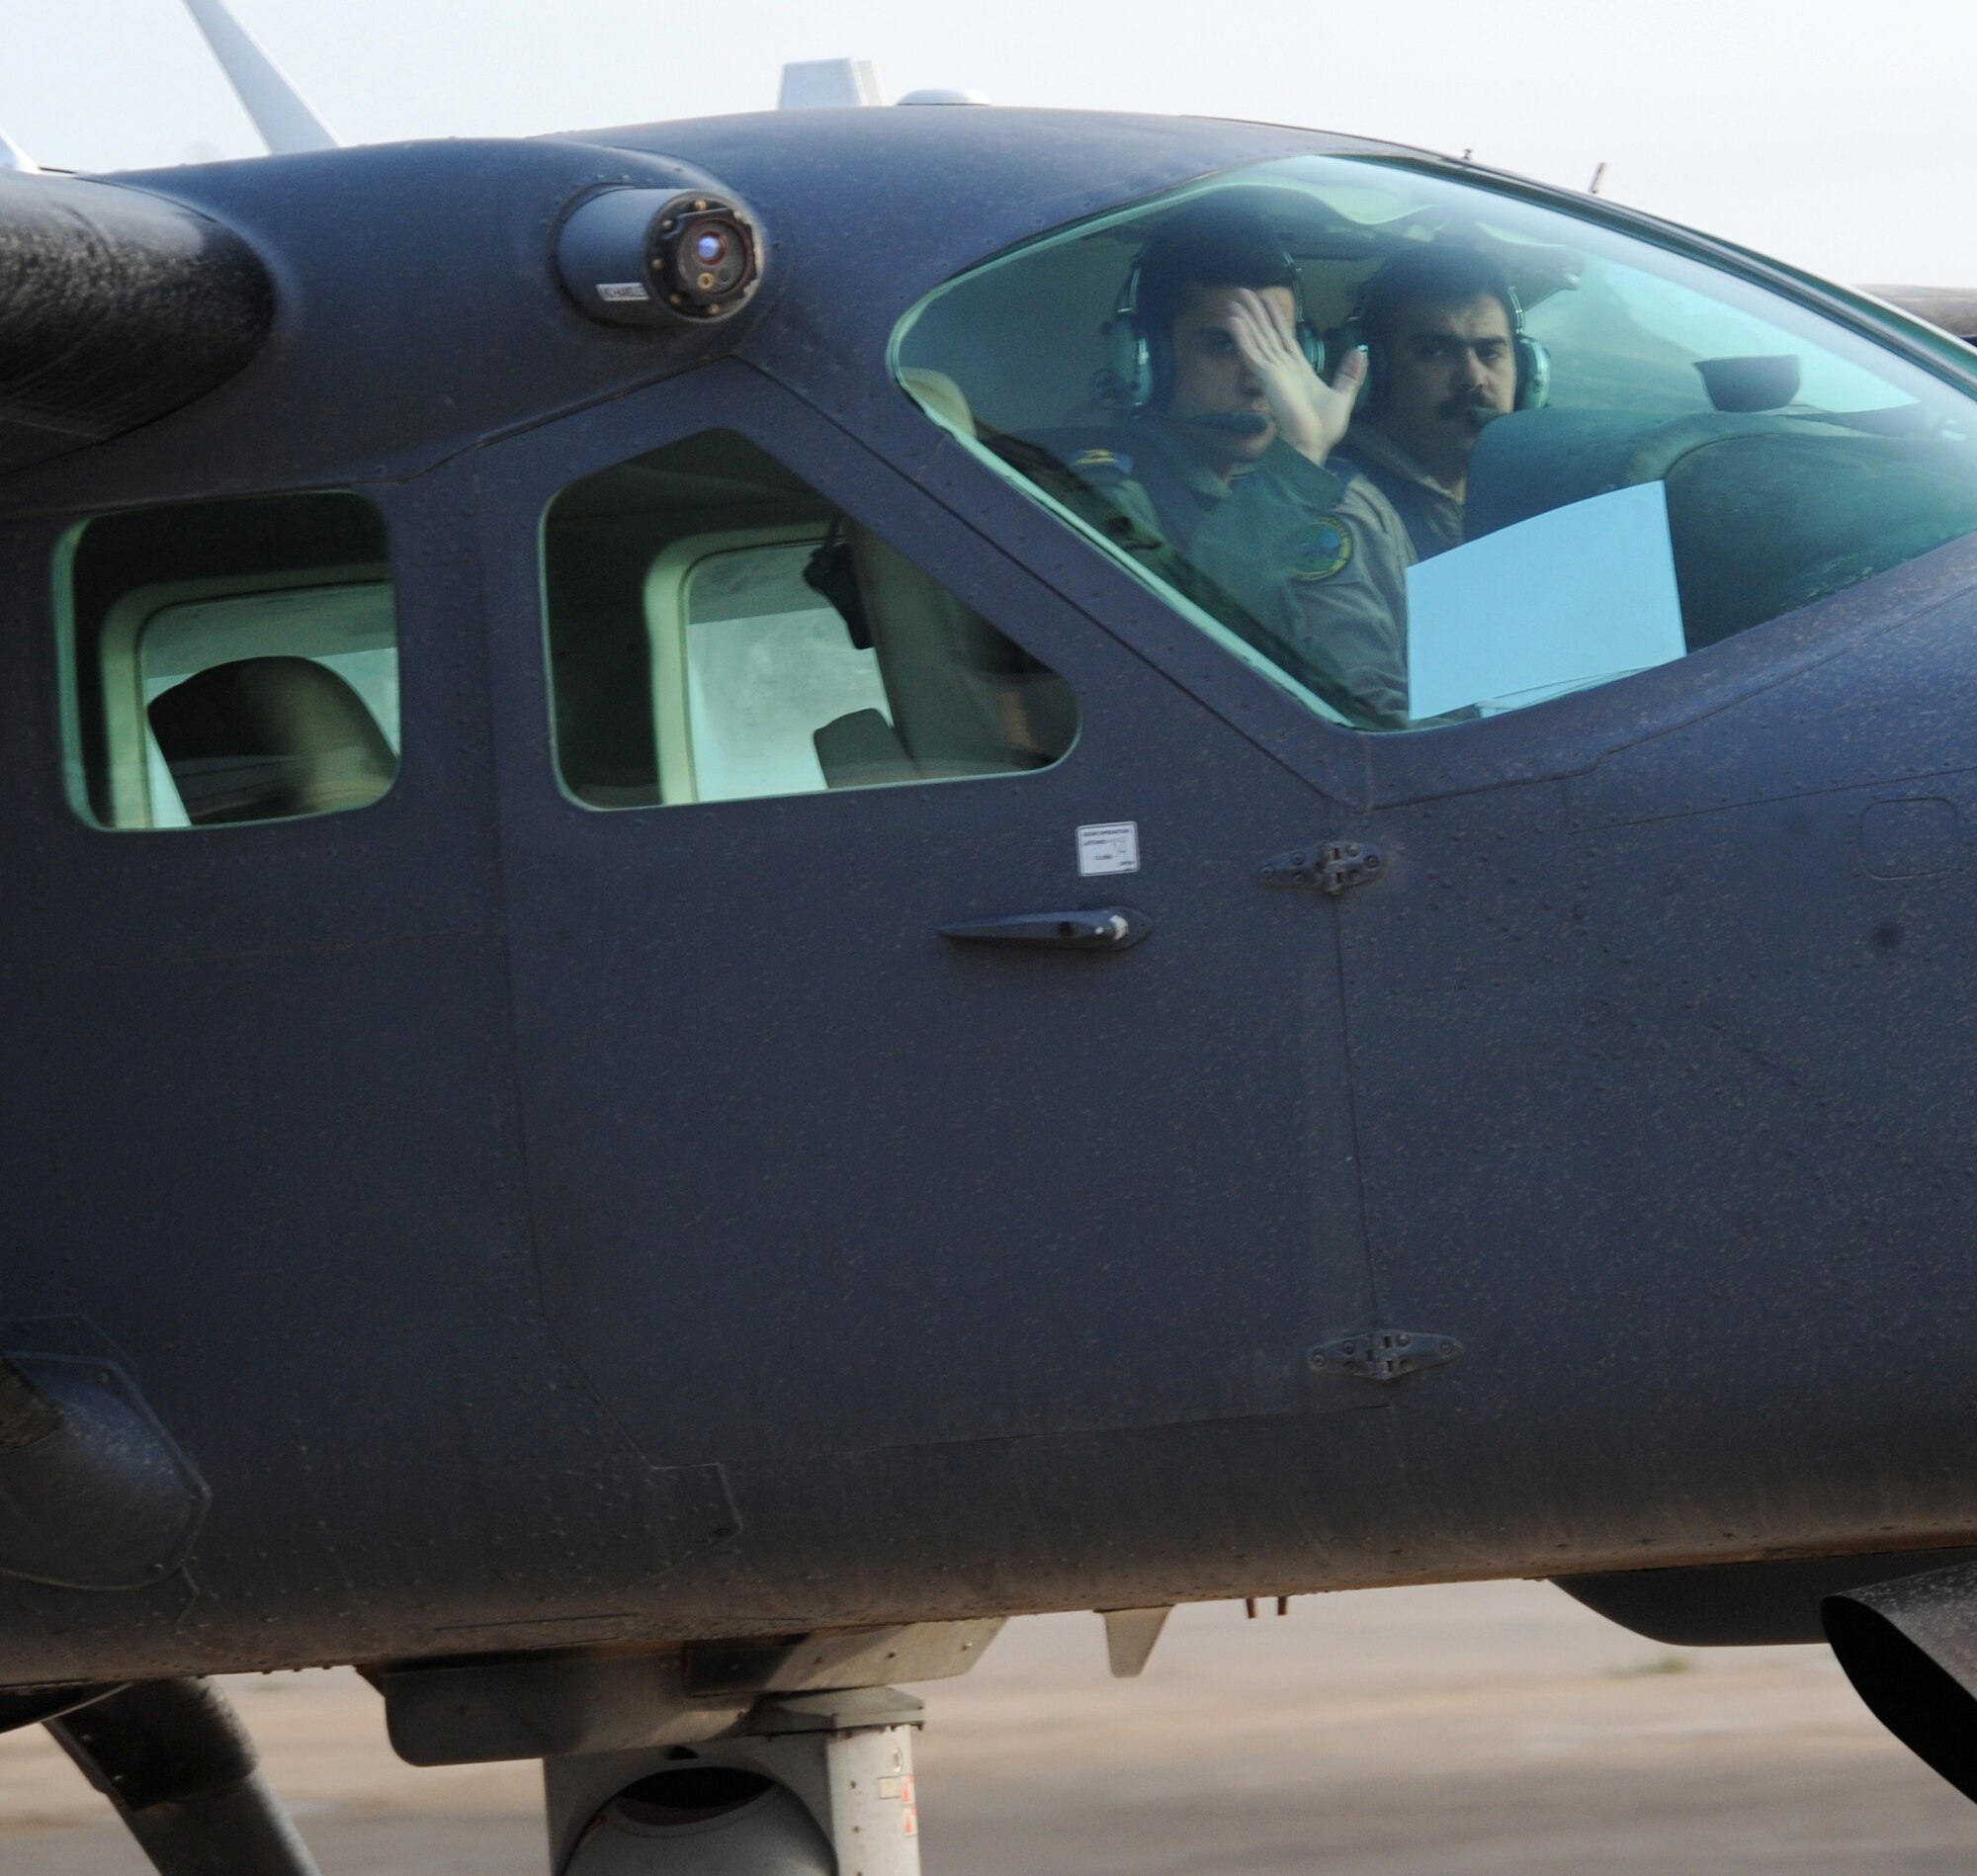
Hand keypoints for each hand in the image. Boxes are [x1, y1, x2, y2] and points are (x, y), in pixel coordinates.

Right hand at [1227, 288, 1366, 465]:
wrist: (1312, 442)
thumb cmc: (1324, 426)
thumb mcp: (1343, 395)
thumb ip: (1349, 374)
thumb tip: (1358, 352)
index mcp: (1298, 369)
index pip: (1284, 338)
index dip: (1276, 320)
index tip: (1268, 302)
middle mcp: (1282, 367)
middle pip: (1266, 334)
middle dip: (1256, 313)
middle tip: (1243, 293)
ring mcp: (1272, 371)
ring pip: (1256, 338)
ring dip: (1245, 319)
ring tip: (1234, 300)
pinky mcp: (1265, 377)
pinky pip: (1251, 352)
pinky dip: (1242, 336)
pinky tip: (1233, 321)